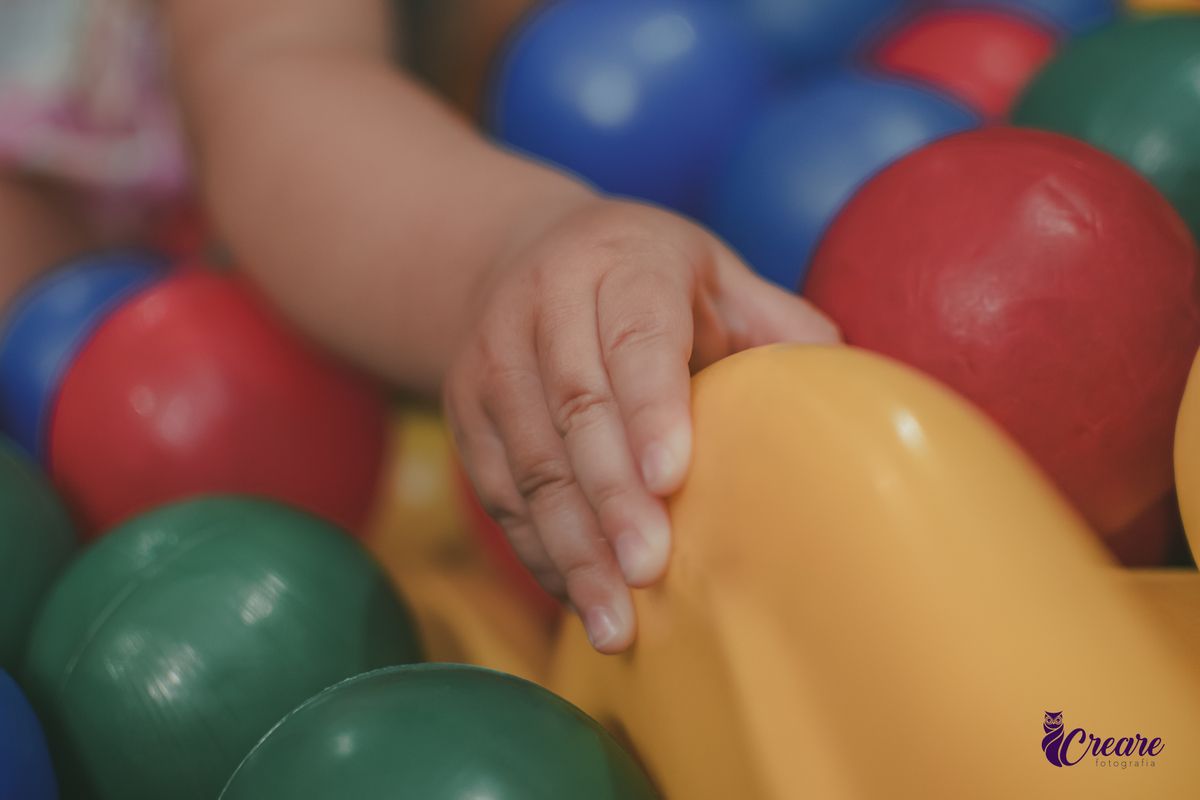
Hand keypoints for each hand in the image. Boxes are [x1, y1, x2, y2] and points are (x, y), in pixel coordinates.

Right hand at [443, 198, 839, 652]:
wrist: (523, 258)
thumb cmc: (646, 281)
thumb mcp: (717, 276)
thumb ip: (778, 325)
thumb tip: (843, 393)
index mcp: (621, 262)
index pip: (636, 335)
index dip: (651, 407)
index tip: (672, 478)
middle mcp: (544, 303)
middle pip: (575, 407)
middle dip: (612, 496)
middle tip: (649, 569)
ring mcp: (491, 359)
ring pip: (530, 462)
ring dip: (571, 546)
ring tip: (613, 619)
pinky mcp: (463, 410)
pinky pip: (497, 492)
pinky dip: (539, 551)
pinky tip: (579, 597)